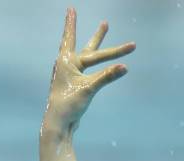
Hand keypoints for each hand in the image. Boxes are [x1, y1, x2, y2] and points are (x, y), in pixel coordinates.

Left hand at [43, 8, 135, 133]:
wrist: (59, 124)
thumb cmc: (69, 105)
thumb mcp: (89, 89)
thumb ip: (106, 77)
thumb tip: (124, 67)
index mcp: (67, 62)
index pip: (71, 38)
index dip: (71, 24)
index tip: (70, 9)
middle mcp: (68, 66)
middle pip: (88, 49)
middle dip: (98, 37)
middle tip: (105, 23)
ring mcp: (71, 76)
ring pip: (89, 58)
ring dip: (98, 46)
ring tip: (105, 31)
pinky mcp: (75, 86)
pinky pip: (89, 71)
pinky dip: (97, 65)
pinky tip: (97, 63)